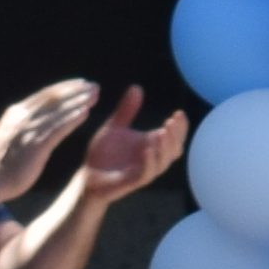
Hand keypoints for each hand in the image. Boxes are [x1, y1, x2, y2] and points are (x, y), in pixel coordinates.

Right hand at [0, 78, 103, 192]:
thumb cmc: (4, 159)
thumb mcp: (14, 132)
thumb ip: (27, 122)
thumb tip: (43, 115)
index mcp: (17, 112)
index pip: (45, 95)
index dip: (65, 87)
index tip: (82, 83)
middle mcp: (22, 118)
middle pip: (53, 99)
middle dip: (75, 91)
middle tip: (94, 86)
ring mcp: (28, 131)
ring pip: (57, 112)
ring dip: (78, 102)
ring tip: (95, 96)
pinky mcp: (34, 146)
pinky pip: (57, 129)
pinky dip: (72, 119)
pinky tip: (85, 113)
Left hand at [73, 84, 186, 198]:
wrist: (88, 175)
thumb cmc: (103, 153)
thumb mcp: (114, 127)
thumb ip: (126, 110)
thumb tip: (136, 87)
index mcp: (151, 145)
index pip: (174, 136)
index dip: (181, 126)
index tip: (179, 113)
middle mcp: (152, 158)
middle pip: (175, 149)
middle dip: (176, 136)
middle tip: (172, 121)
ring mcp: (144, 170)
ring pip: (164, 162)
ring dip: (165, 148)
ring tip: (162, 132)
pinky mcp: (133, 181)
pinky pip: (147, 173)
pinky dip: (149, 161)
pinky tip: (147, 148)